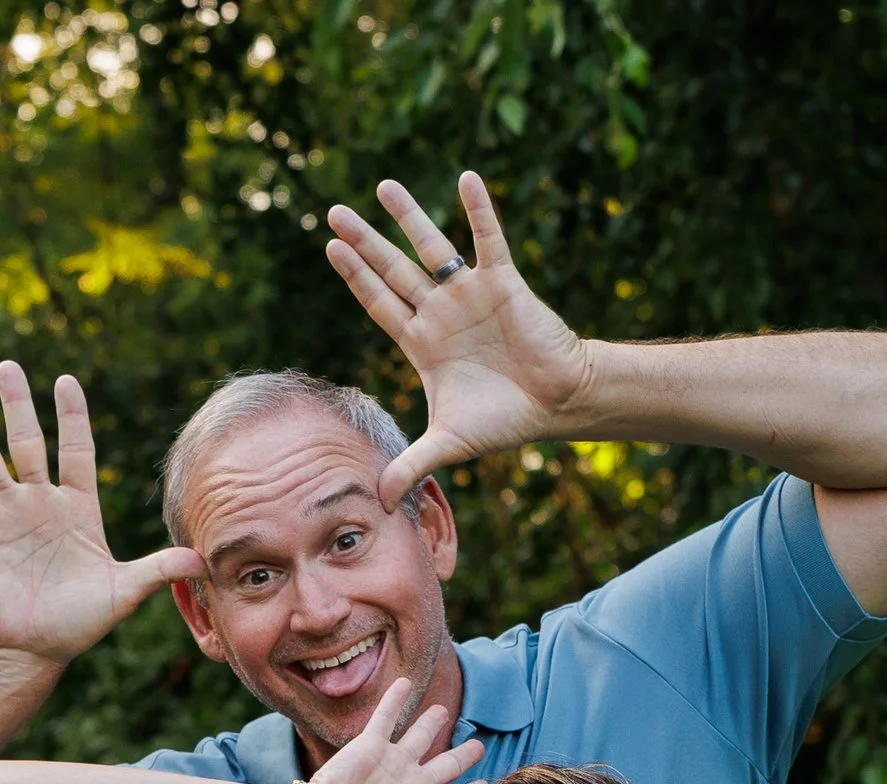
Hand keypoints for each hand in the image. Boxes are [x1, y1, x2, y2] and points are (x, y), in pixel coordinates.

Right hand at [0, 361, 205, 668]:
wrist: (32, 648)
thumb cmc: (78, 622)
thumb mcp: (122, 594)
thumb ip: (158, 571)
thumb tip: (202, 561)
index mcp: (77, 508)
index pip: (76, 452)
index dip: (72, 418)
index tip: (66, 382)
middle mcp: (39, 503)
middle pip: (28, 444)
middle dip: (18, 405)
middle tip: (9, 365)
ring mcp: (5, 515)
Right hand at [298, 680, 487, 783]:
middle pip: (446, 765)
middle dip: (463, 755)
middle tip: (479, 745)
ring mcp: (392, 763)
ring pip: (420, 736)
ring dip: (431, 722)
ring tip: (443, 710)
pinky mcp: (370, 745)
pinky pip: (386, 717)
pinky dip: (395, 700)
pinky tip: (405, 683)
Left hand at [325, 172, 595, 509]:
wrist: (556, 404)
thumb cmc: (505, 421)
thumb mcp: (448, 444)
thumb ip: (411, 464)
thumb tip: (376, 501)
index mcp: (422, 343)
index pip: (379, 302)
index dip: (356, 277)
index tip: (330, 248)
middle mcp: (440, 312)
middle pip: (393, 269)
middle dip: (364, 241)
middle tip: (332, 211)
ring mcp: (469, 294)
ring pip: (432, 247)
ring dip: (409, 216)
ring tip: (382, 185)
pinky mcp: (503, 283)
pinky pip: (488, 240)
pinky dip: (479, 210)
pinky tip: (466, 178)